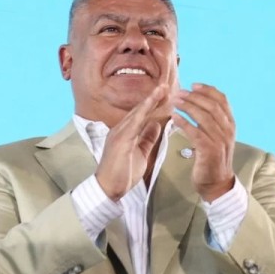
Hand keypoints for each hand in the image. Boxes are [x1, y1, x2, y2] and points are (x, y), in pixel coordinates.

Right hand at [95, 84, 171, 200]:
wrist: (108, 188)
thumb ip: (147, 139)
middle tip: (165, 85)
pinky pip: (133, 124)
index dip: (152, 104)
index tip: (164, 94)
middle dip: (152, 97)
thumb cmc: (122, 174)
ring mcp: (119, 134)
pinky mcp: (120, 141)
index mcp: (125, 133)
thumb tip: (156, 126)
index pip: (141, 115)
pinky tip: (150, 105)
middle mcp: (120, 130)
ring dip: (149, 101)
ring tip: (161, 90)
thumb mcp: (141, 153)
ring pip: (136, 114)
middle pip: (139, 110)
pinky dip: (143, 113)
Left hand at [172, 83, 235, 201]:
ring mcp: (220, 140)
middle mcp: (228, 130)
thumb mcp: (216, 136)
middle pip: (212, 105)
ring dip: (187, 106)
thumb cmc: (212, 158)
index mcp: (230, 124)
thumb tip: (198, 101)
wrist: (216, 183)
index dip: (208, 89)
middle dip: (194, 96)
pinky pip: (195, 132)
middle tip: (179, 92)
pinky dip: (184, 122)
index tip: (193, 84)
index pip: (222, 99)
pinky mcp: (209, 150)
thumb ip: (212, 120)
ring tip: (174, 102)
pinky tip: (174, 118)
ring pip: (204, 116)